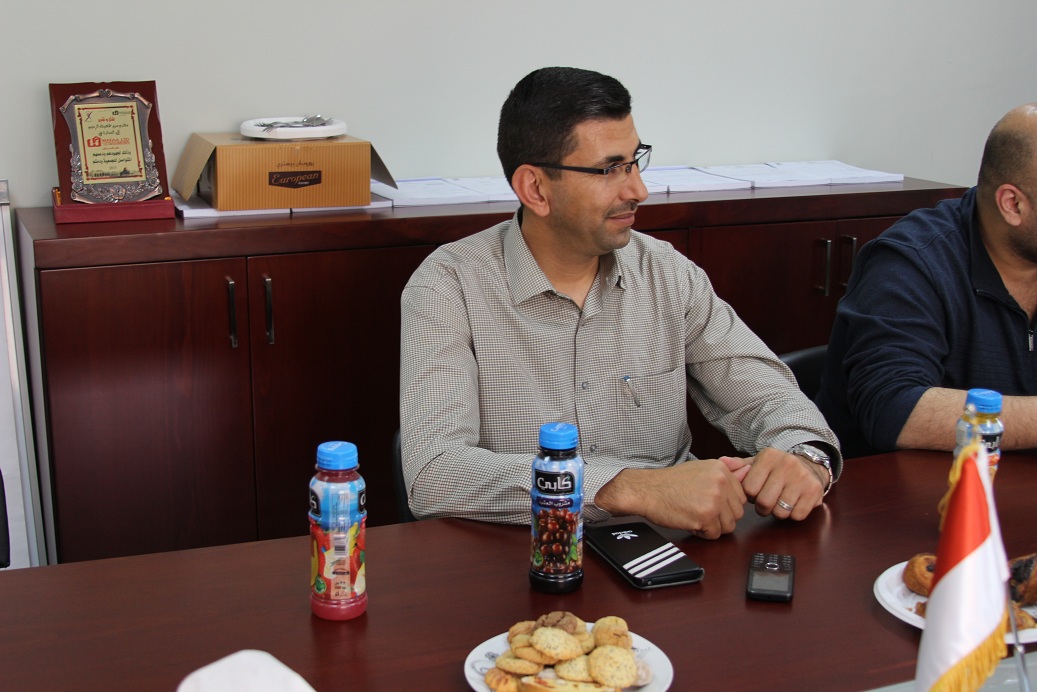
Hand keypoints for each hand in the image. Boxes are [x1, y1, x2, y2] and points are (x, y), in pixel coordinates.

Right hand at [595, 459, 746, 538]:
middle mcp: (720, 483)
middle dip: (721, 517)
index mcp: (721, 470)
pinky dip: (702, 533)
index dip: (726, 504)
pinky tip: (690, 520)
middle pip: (738, 513)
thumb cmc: (671, 482)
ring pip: (729, 526)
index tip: (709, 501)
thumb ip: (727, 469)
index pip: (741, 497)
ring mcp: (714, 500)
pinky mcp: (705, 517)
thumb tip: (747, 469)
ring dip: (713, 526)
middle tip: (700, 509)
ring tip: (695, 514)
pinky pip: (714, 535)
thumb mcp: (700, 467)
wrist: (648, 490)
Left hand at [726, 447, 825, 520]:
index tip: (757, 490)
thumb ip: (739, 465)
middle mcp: (786, 464)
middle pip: (764, 502)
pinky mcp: (814, 491)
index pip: (749, 488)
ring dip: (778, 511)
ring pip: (780, 511)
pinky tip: (794, 503)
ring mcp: (802, 478)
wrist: (810, 465)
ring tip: (781, 501)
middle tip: (768, 500)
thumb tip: (721, 462)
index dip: (751, 495)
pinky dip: (793, 514)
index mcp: (768, 456)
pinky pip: (797, 515)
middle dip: (763, 507)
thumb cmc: (777, 469)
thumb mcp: (758, 463)